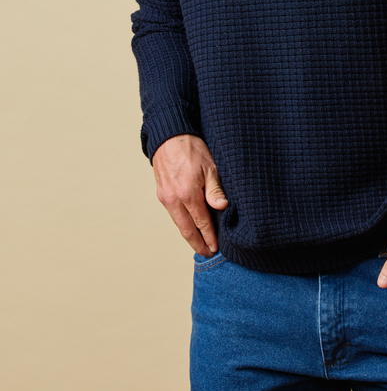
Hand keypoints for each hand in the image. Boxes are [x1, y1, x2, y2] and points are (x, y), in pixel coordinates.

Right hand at [152, 134, 228, 255]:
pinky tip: (189, 227)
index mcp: (188, 194)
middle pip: (187, 229)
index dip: (209, 237)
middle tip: (208, 253)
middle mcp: (174, 199)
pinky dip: (182, 224)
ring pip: (178, 223)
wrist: (168, 137)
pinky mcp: (161, 194)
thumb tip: (222, 207)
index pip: (202, 222)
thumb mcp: (210, 166)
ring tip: (200, 244)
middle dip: (198, 243)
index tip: (216, 248)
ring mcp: (166, 198)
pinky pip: (173, 214)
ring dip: (189, 236)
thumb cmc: (192, 149)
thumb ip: (215, 189)